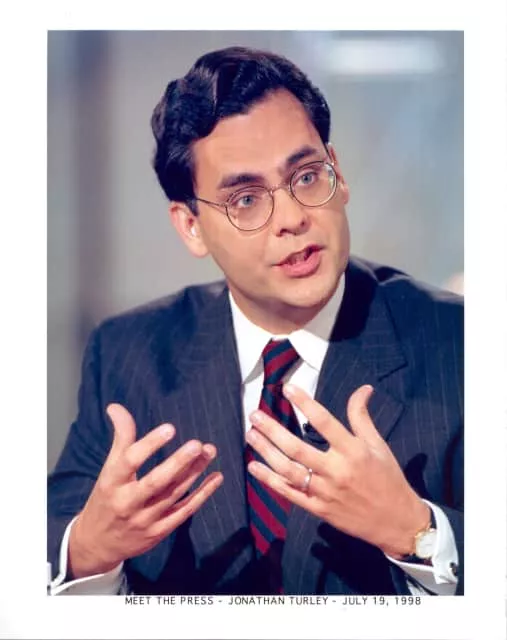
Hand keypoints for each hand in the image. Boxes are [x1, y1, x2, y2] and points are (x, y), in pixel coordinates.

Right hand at [68, 404, 222, 577]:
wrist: (96, 544)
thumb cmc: (105, 498)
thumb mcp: (108, 470)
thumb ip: (120, 439)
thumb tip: (116, 407)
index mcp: (111, 483)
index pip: (129, 461)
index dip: (149, 444)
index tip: (169, 428)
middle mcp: (127, 503)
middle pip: (156, 482)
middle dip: (178, 463)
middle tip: (197, 444)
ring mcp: (145, 520)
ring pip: (174, 494)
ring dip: (194, 472)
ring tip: (209, 451)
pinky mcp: (159, 531)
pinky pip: (184, 511)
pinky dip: (202, 494)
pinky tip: (216, 478)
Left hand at [245, 384, 428, 557]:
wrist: (398, 522)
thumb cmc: (388, 479)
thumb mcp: (379, 445)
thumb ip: (362, 417)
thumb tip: (363, 388)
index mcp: (353, 452)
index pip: (325, 422)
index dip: (305, 403)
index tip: (287, 388)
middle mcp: (337, 471)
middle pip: (297, 448)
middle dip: (273, 430)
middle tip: (255, 415)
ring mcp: (325, 492)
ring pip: (288, 470)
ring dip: (266, 452)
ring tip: (251, 435)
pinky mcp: (318, 509)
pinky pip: (289, 494)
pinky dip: (270, 480)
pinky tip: (254, 467)